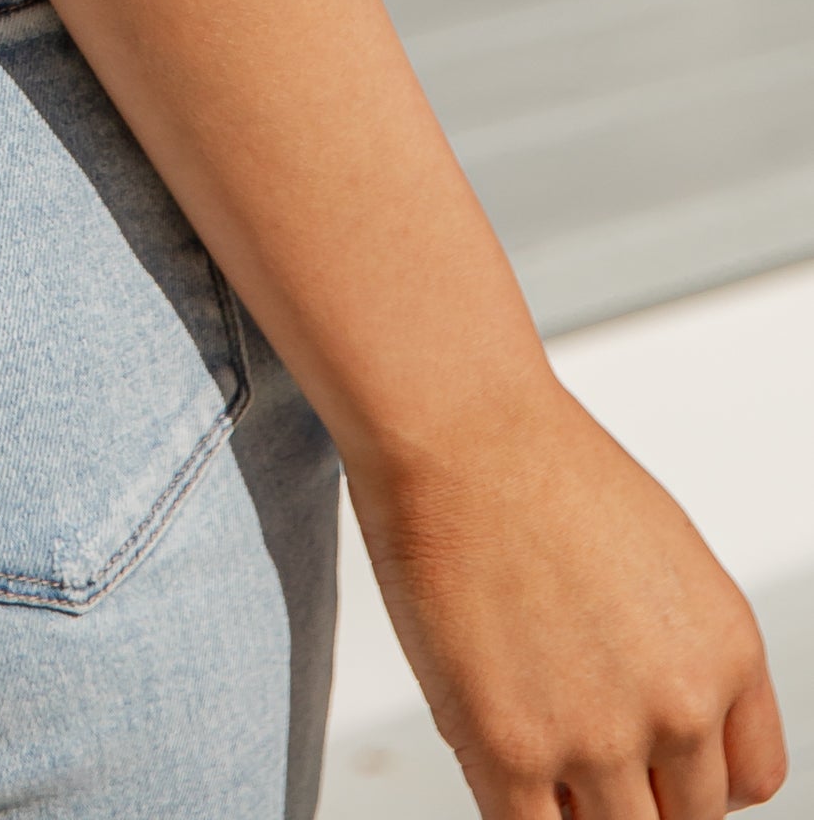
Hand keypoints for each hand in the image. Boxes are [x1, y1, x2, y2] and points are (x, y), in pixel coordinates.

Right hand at [354, 381, 786, 817]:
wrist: (455, 424)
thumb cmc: (539, 462)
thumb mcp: (664, 553)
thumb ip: (679, 646)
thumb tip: (657, 714)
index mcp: (727, 651)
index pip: (748, 781)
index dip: (699, 781)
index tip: (661, 768)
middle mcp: (678, 704)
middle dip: (637, 794)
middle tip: (586, 750)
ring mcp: (596, 736)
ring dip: (579, 807)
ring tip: (538, 751)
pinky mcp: (510, 749)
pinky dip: (524, 816)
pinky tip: (503, 770)